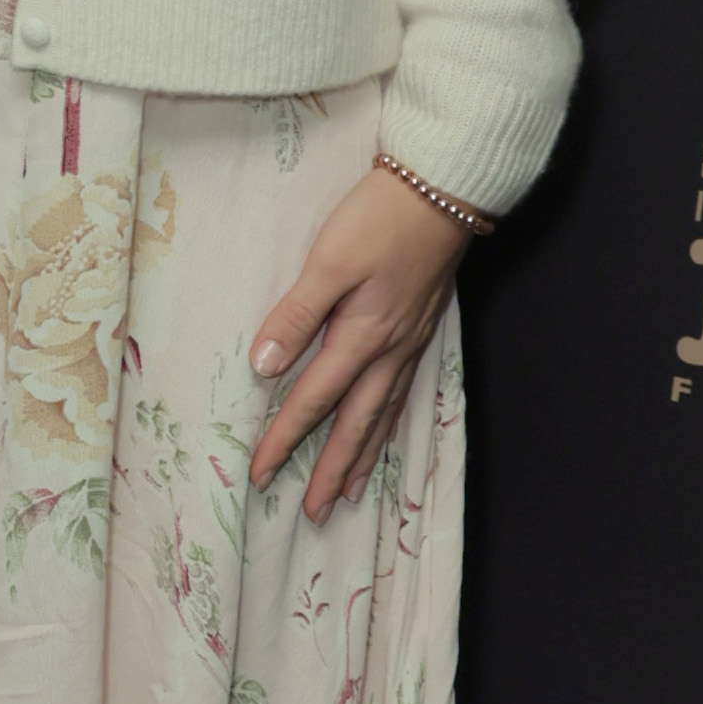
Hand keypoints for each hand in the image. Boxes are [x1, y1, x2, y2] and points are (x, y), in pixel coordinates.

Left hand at [248, 162, 470, 518]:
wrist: (441, 191)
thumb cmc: (380, 218)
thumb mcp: (329, 261)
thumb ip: (297, 313)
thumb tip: (266, 365)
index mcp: (362, 337)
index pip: (313, 400)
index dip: (284, 439)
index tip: (260, 474)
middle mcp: (390, 350)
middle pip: (354, 423)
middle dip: (330, 469)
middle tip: (313, 513)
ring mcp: (410, 342)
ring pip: (383, 414)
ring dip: (363, 455)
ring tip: (349, 492)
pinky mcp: (420, 328)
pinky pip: (401, 393)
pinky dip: (388, 422)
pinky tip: (383, 430)